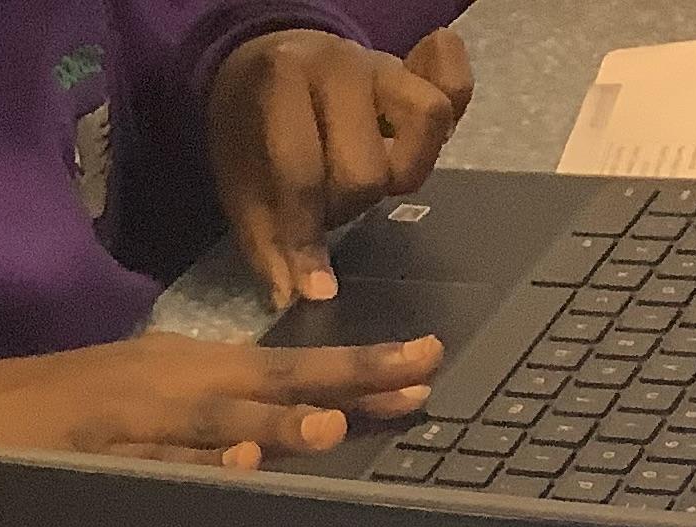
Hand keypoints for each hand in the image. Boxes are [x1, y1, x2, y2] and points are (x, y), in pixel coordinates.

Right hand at [0, 330, 441, 467]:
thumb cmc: (66, 416)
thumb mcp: (150, 405)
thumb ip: (218, 420)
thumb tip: (290, 437)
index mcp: (191, 372)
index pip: (292, 369)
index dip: (360, 369)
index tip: (428, 366)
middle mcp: (172, 388)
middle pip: (271, 382)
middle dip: (344, 383)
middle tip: (414, 381)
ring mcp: (134, 423)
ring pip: (214, 422)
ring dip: (273, 423)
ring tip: (327, 429)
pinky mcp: (94, 458)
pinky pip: (153, 466)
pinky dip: (193, 466)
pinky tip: (236, 467)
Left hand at [210, 27, 474, 311]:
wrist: (263, 68)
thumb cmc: (252, 132)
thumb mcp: (239, 183)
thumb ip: (268, 240)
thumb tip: (303, 294)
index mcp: (279, 78)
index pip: (302, 171)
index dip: (304, 236)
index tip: (311, 286)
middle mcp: (338, 63)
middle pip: (366, 167)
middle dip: (345, 203)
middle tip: (325, 202)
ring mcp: (382, 63)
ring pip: (426, 124)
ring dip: (400, 172)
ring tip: (371, 180)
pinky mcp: (415, 72)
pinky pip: (456, 86)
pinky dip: (455, 102)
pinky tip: (421, 135)